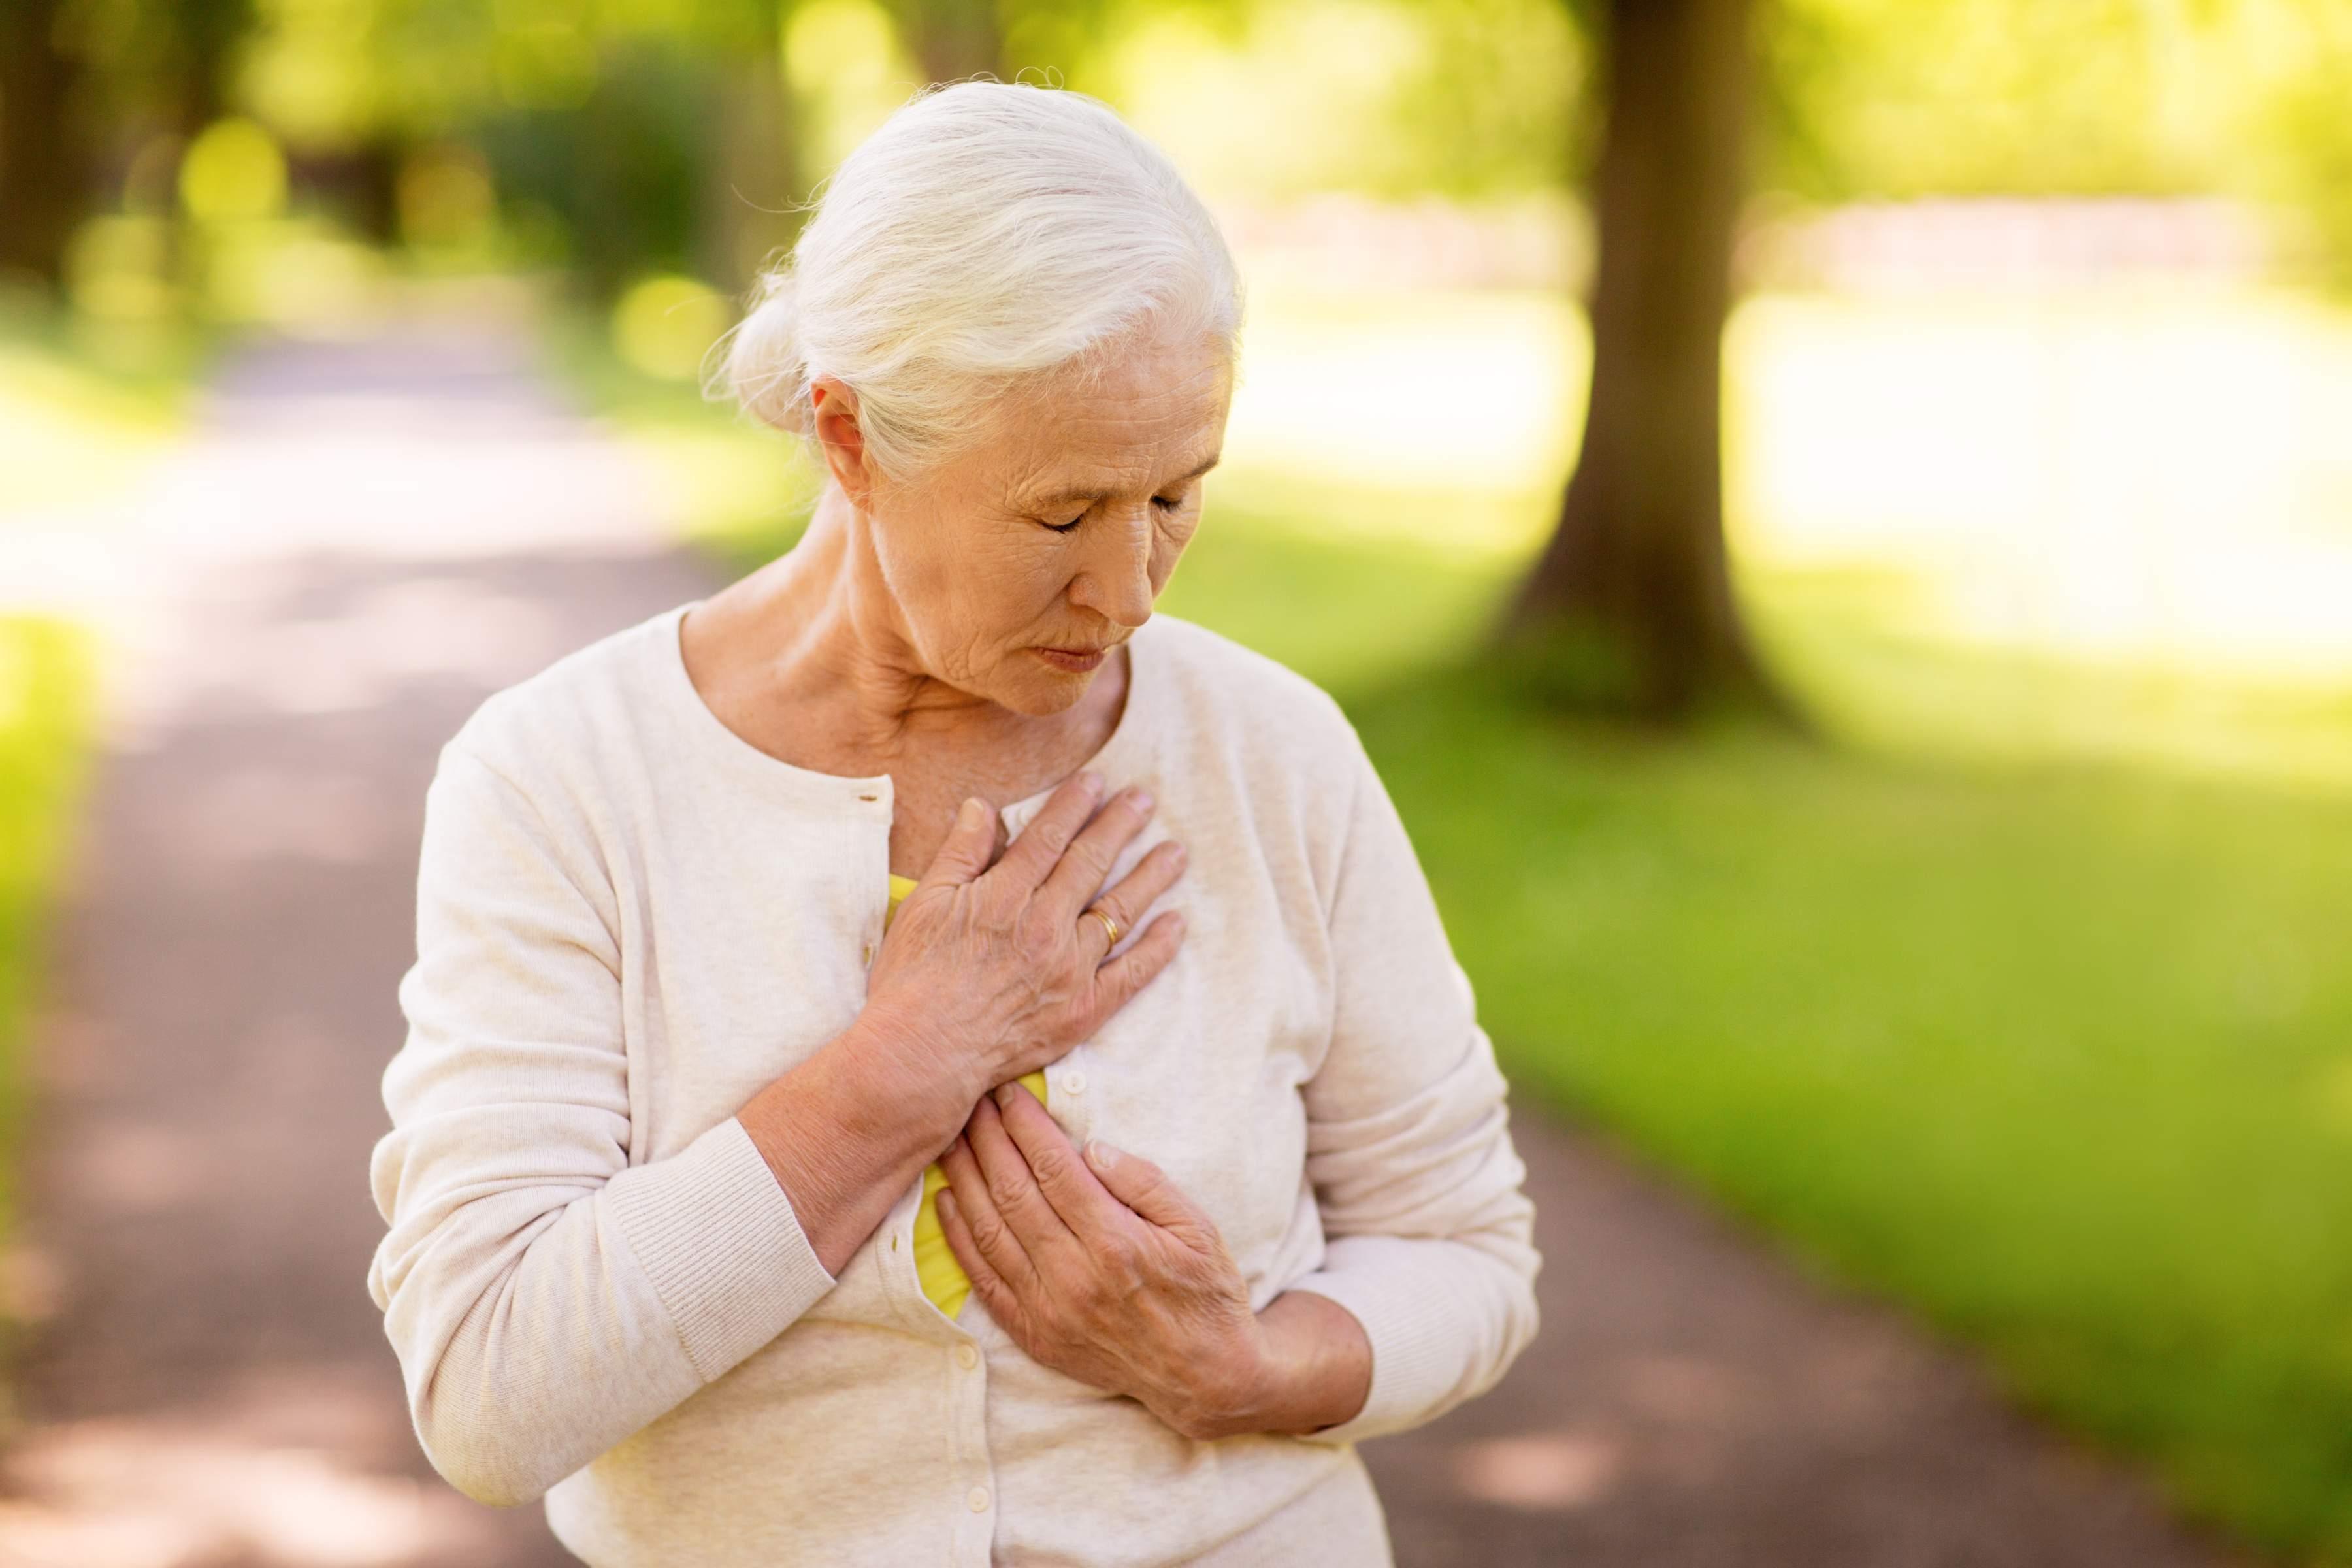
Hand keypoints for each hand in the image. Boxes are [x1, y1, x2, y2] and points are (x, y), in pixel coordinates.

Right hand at [864, 771, 1187, 1136]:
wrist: (921, 1054)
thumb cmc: (912, 980)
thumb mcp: (924, 903)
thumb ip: (961, 852)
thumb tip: (984, 806)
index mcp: (1005, 894)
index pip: (1050, 836)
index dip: (1075, 805)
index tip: (1097, 782)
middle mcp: (1045, 924)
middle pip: (1091, 863)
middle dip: (1121, 825)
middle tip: (1145, 800)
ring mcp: (1069, 967)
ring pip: (1120, 911)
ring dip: (1151, 877)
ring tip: (1175, 852)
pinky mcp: (1084, 1009)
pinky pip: (1132, 973)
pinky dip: (1158, 947)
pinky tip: (1176, 923)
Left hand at [935, 1082, 1269, 1440]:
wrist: (1203, 1376)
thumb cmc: (1205, 1292)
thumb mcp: (1197, 1227)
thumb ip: (1144, 1183)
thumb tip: (1091, 1148)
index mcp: (1117, 1242)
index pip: (1054, 1168)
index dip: (1026, 1125)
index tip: (1009, 1093)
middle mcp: (1075, 1275)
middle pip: (1014, 1192)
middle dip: (988, 1140)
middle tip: (972, 1102)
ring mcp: (1049, 1308)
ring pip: (990, 1231)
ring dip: (965, 1179)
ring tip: (951, 1140)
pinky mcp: (1034, 1334)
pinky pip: (983, 1279)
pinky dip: (959, 1238)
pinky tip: (947, 1201)